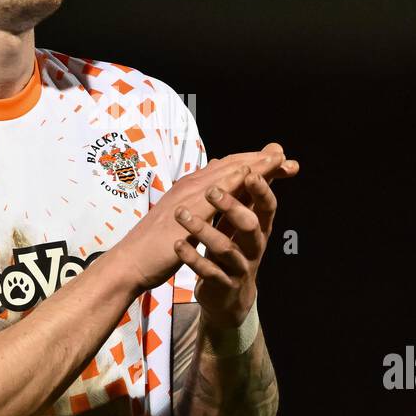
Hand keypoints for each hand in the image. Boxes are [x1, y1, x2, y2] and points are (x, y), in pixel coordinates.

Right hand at [106, 143, 298, 293]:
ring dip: (252, 163)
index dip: (253, 164)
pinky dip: (230, 181)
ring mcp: (187, 196)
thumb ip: (202, 205)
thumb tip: (217, 191)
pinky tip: (247, 176)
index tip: (277, 161)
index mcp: (191, 188)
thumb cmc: (157, 243)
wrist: (131, 262)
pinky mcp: (185, 211)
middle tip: (284, 154)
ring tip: (276, 158)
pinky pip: (212, 192)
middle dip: (259, 159)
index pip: (227, 170)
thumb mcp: (185, 219)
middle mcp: (190, 186)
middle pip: (231, 166)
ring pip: (225, 173)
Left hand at [173, 144, 296, 329]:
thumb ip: (252, 187)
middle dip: (233, 206)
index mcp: (260, 227)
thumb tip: (274, 149)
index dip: (262, 189)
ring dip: (203, 230)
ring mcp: (238, 267)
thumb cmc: (235, 246)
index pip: (267, 206)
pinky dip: (192, 257)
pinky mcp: (221, 284)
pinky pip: (208, 271)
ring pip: (225, 249)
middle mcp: (254, 246)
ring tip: (182, 215)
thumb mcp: (245, 217)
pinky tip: (179, 245)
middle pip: (250, 225)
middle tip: (212, 191)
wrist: (228, 295)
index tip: (251, 172)